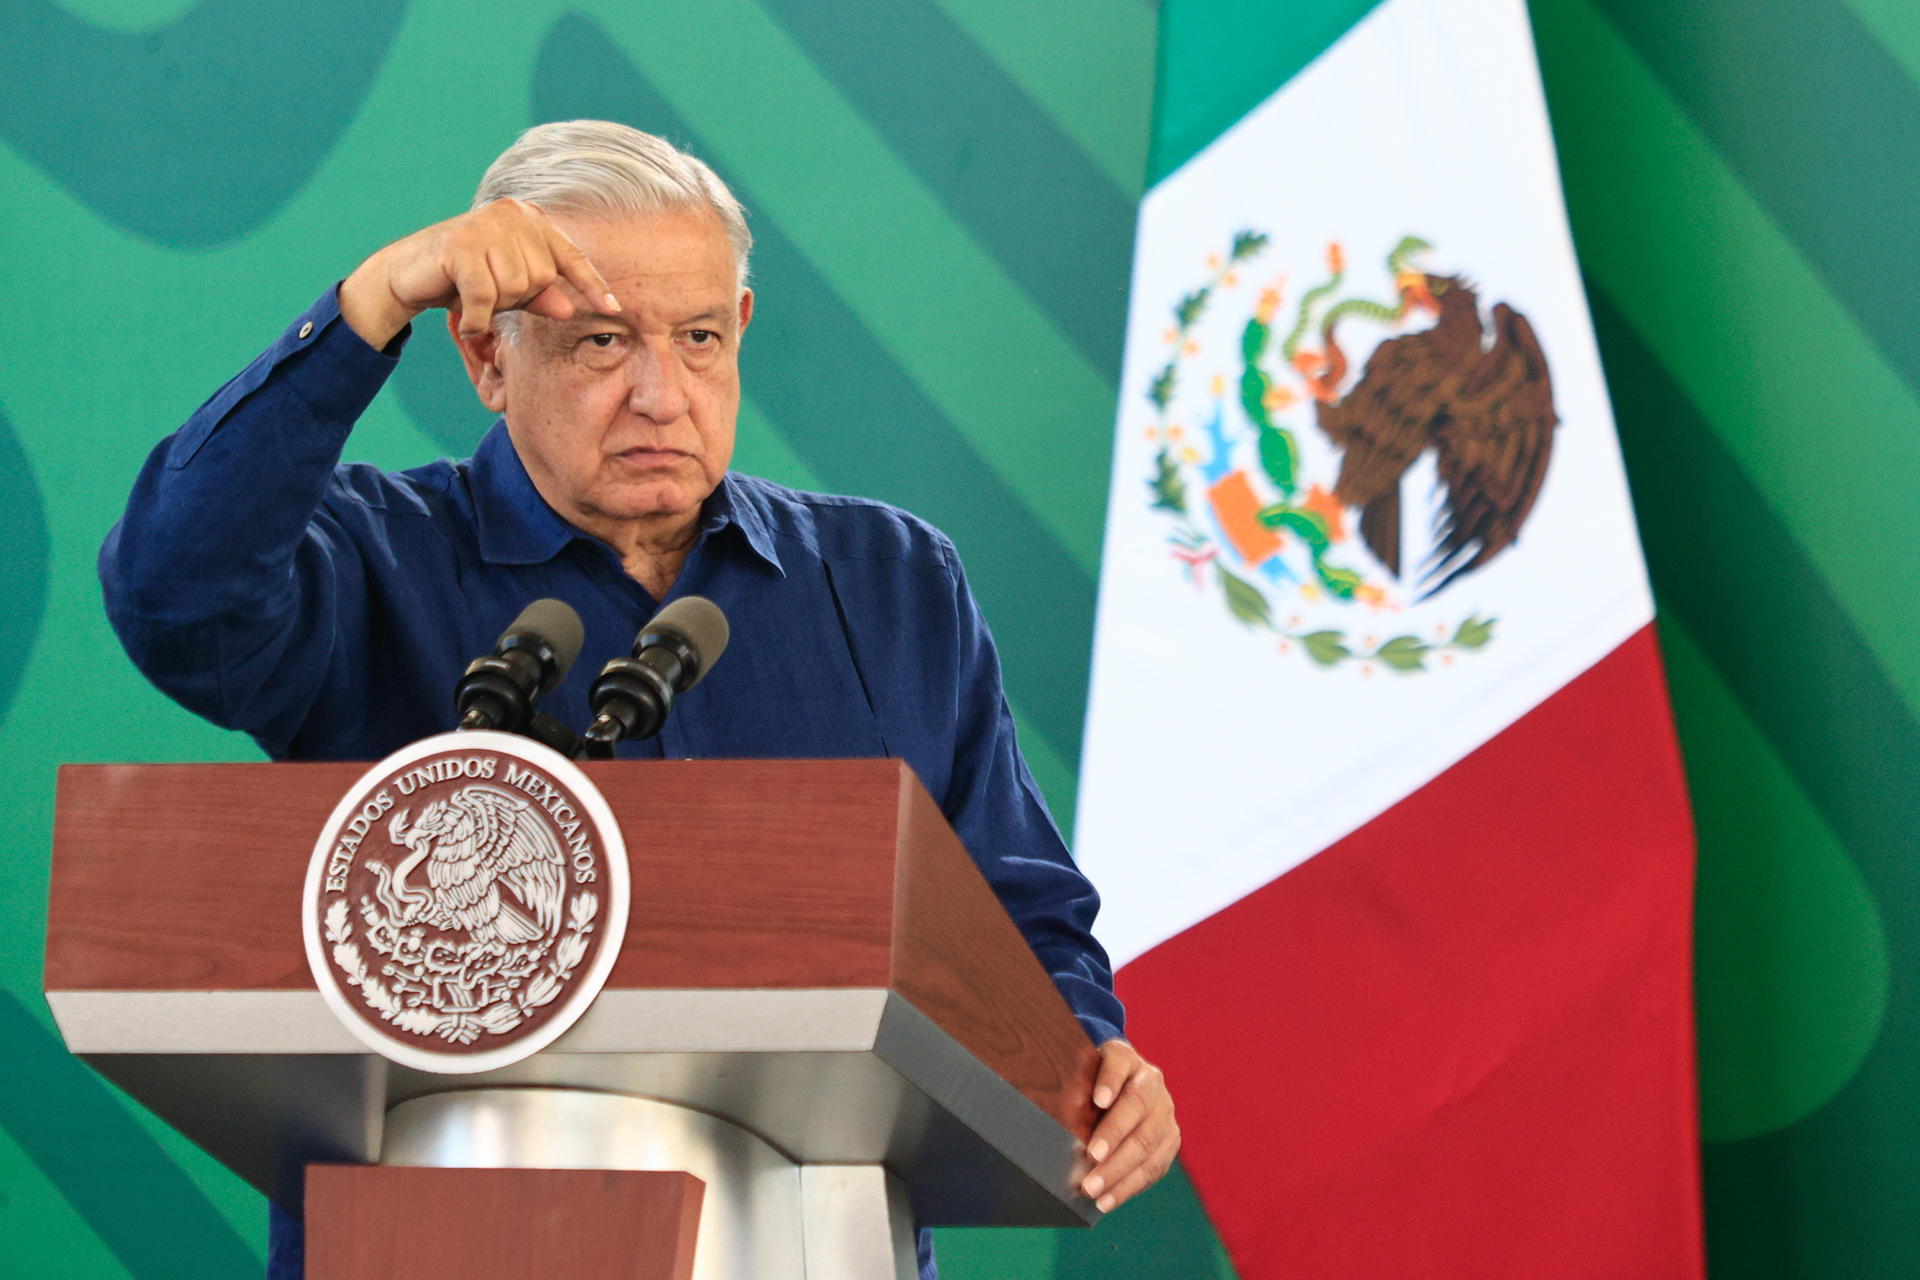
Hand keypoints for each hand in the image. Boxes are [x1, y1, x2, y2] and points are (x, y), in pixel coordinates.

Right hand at [338, 198, 619, 348]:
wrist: (408, 274)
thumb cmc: (466, 280)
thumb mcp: (510, 289)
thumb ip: (541, 296)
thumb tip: (569, 309)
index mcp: (529, 218)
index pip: (570, 256)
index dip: (592, 284)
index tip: (614, 308)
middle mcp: (511, 214)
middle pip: (540, 278)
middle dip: (517, 298)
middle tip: (487, 292)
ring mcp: (485, 226)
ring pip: (515, 288)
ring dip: (495, 304)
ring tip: (473, 295)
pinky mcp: (461, 245)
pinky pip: (486, 296)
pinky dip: (478, 316)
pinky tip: (467, 318)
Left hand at [1080, 1038, 1178, 1212]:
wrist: (1118, 1086)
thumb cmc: (1086, 1084)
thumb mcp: (1075, 1079)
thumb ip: (1073, 1093)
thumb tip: (1072, 1117)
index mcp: (1124, 1057)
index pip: (1117, 1064)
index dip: (1109, 1082)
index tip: (1098, 1100)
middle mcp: (1151, 1081)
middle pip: (1136, 1106)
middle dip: (1113, 1136)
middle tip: (1091, 1157)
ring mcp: (1165, 1110)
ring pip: (1148, 1142)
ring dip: (1119, 1171)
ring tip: (1094, 1191)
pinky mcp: (1170, 1138)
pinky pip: (1154, 1166)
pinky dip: (1129, 1186)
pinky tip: (1108, 1200)